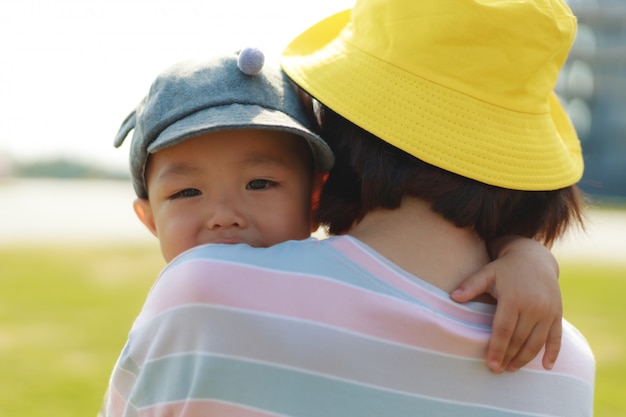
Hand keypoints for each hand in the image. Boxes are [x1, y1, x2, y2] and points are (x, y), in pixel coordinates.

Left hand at [451, 236, 561, 372]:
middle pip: (520, 339)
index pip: (504, 330)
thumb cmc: (505, 268)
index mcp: (513, 298)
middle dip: (508, 357)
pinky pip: (556, 337)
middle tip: (498, 370)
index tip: (490, 364)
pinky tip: (545, 367)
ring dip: (525, 358)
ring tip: (512, 369)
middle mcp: (533, 306)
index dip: (497, 349)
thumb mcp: (487, 273)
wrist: (534, 258)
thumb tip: (453, 297)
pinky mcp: (557, 313)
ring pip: (537, 342)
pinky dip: (553, 353)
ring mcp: (548, 311)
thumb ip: (470, 285)